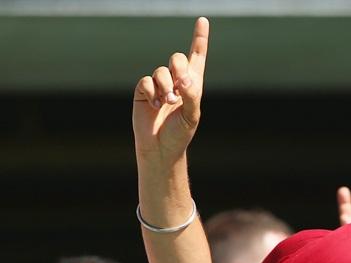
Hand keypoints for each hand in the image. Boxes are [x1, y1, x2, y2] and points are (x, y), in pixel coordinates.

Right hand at [133, 17, 208, 161]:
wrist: (160, 149)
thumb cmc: (179, 134)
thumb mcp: (191, 116)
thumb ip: (191, 95)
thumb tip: (185, 78)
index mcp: (193, 86)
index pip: (197, 58)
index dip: (199, 39)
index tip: (202, 21)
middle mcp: (175, 82)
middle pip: (177, 58)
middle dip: (179, 68)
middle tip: (181, 85)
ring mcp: (158, 86)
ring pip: (161, 71)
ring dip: (165, 87)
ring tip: (167, 104)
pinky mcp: (143, 92)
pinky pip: (146, 81)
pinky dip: (152, 92)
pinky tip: (154, 106)